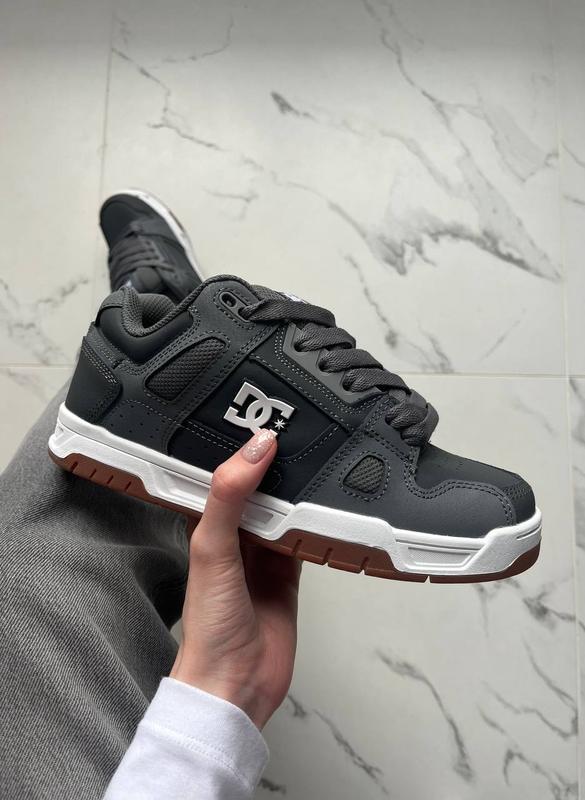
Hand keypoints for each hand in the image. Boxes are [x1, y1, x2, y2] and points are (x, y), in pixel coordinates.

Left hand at [170, 429, 300, 728]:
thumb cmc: (211, 624)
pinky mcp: (289, 573)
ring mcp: (264, 554)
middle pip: (258, 488)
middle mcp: (235, 536)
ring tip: (317, 450)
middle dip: (273, 461)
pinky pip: (306, 537)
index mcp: (207, 526)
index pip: (223, 474)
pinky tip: (328, 500)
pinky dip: (317, 520)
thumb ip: (230, 497)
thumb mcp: (212, 549)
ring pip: (285, 508)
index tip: (258, 412)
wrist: (236, 683)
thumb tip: (256, 447)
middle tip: (298, 423)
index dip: (237, 446)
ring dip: (297, 488)